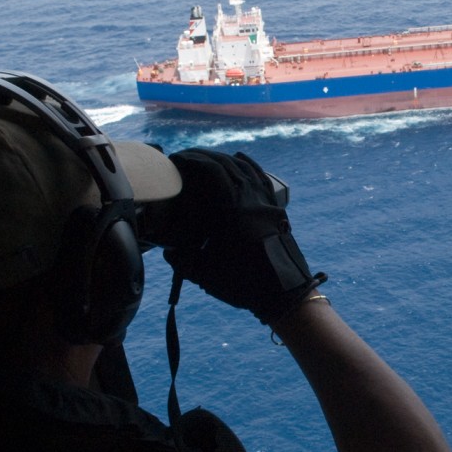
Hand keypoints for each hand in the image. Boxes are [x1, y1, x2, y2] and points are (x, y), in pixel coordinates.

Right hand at [162, 150, 322, 322]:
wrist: (284, 295)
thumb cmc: (243, 284)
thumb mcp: (203, 273)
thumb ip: (179, 259)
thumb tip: (167, 251)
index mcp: (231, 208)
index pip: (210, 169)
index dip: (190, 160)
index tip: (175, 160)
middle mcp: (251, 198)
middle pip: (226, 163)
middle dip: (204, 156)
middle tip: (186, 157)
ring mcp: (266, 202)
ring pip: (245, 167)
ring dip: (224, 159)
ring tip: (207, 158)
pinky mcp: (276, 208)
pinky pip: (261, 178)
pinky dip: (248, 165)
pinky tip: (240, 159)